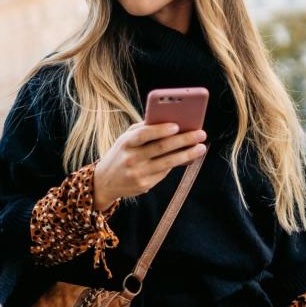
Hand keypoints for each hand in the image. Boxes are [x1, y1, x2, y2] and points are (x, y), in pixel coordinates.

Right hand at [91, 122, 206, 210]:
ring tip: (201, 147)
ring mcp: (138, 173)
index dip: (160, 130)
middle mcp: (131, 158)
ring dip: (187, 154)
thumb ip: (143, 130)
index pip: (143, 134)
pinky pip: (165, 172)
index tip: (177, 125)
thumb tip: (170, 121)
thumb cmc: (121, 154)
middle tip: (200, 134)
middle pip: (161, 147)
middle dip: (183, 140)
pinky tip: (189, 158)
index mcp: (126, 143)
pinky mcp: (144, 185)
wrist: (104, 181)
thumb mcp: (125, 139)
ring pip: (167, 162)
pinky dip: (178, 163)